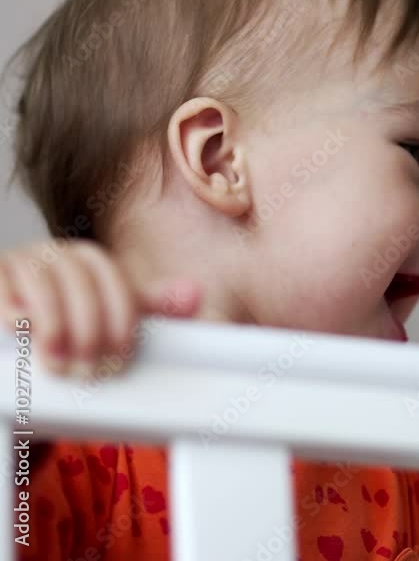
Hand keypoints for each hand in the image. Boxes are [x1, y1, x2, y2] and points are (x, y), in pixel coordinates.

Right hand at [0, 239, 200, 375]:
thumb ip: (145, 307)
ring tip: (57, 362)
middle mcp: (57, 254)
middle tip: (88, 370)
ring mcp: (22, 262)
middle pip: (81, 283)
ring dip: (52, 326)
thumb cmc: (63, 325)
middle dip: (88, 331)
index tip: (120, 357)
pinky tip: (22, 329)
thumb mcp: (105, 316)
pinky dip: (13, 308)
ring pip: (43, 283)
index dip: (121, 319)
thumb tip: (194, 295)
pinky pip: (5, 283)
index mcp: (89, 260)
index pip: (113, 281)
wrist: (16, 333)